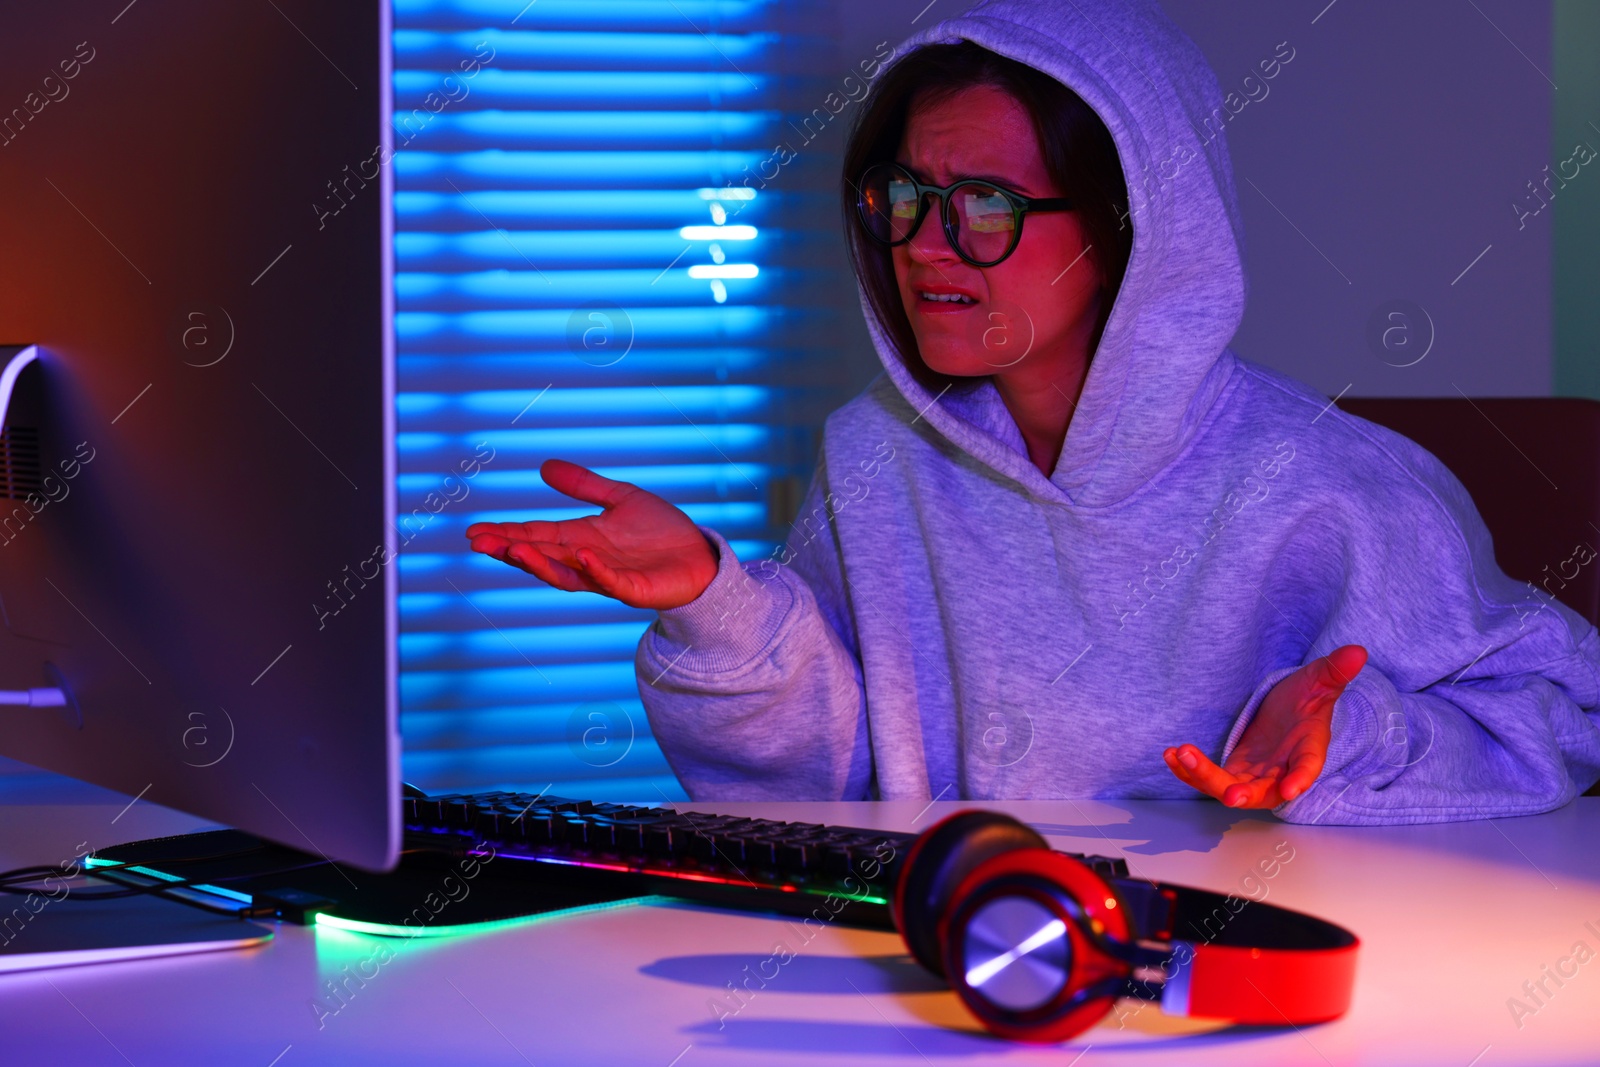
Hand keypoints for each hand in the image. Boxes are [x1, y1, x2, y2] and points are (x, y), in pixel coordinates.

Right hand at [465, 459, 719, 610]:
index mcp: (581, 539)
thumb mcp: (621, 499)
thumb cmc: (661, 533)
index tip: (473, 532)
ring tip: (515, 550)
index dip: (506, 534)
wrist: (700, 557)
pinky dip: (597, 571)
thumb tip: (544, 466)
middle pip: (542, 557)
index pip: (536, 536)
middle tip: (479, 543)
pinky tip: (584, 554)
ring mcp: (609, 577)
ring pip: (567, 575)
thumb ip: (585, 486)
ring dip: (541, 564)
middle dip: (510, 550)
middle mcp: (588, 561)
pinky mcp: (636, 590)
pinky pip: (613, 582)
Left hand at [1164, 644, 1367, 808]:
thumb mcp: (1318, 682)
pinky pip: (1207, 778)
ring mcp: (1253, 776)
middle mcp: (1279, 772)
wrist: (1285, 711)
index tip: (1291, 788)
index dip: (1300, 778)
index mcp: (1307, 751)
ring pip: (1228, 788)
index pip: (1307, 767)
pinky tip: (1170, 754)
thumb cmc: (1305, 701)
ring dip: (1203, 777)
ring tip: (1180, 754)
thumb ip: (1334, 672)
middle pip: (1260, 791)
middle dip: (1240, 791)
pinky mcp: (1231, 772)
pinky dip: (1188, 771)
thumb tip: (1358, 652)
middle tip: (1225, 790)